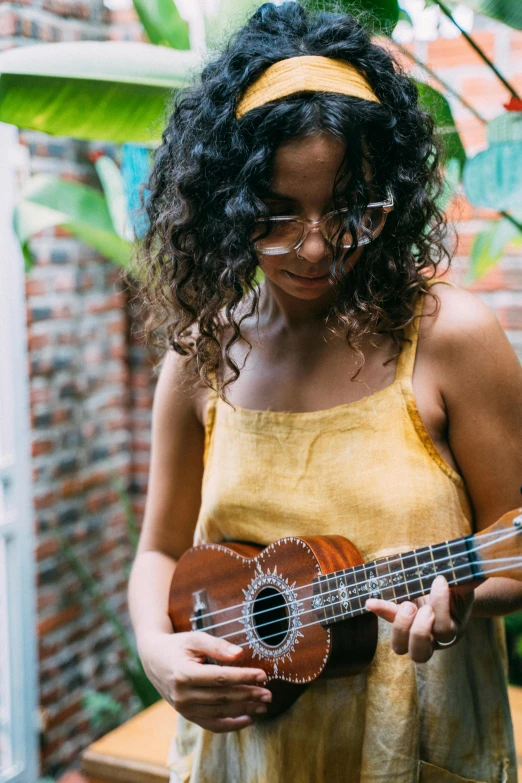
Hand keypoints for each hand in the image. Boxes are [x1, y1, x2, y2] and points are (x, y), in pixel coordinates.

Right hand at [138, 630, 270, 732]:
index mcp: (184, 674)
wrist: (153, 659)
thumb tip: (239, 654)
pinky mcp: (186, 715)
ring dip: (244, 710)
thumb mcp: (194, 639)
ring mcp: (183, 708)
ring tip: (263, 705)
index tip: (262, 676)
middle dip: (248, 696)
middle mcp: (182, 695)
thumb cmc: (177, 646)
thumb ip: (217, 646)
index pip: (220, 678)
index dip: (243, 678)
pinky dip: (231, 725)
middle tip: (268, 694)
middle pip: (222, 698)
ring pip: (219, 712)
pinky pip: (211, 724)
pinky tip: (248, 719)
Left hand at [365, 575, 474, 662]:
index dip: (440, 605)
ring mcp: (414, 634)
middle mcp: (432, 640)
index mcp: (451, 631)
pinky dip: (380, 610)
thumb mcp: (464, 585)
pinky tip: (370, 602)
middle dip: (418, 630)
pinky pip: (388, 621)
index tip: (439, 580)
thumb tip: (477, 571)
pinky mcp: (400, 621)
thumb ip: (468, 581)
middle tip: (420, 606)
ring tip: (406, 604)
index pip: (444, 629)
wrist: (449, 590)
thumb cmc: (457, 588)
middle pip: (420, 652)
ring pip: (401, 647)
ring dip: (399, 626)